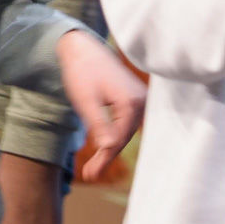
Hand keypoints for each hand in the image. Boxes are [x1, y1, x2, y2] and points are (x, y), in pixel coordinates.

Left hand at [55, 30, 144, 180]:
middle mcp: (142, 101)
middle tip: (88, 175)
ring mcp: (141, 100)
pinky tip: (102, 149)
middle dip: (106, 156)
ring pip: (125, 131)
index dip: (104, 158)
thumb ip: (98, 124)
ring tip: (92, 168)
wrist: (83, 48)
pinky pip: (125, 123)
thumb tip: (108, 148)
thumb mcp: (86, 100)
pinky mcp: (135, 99)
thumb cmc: (82, 72)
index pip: (119, 138)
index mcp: (132, 102)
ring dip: (110, 148)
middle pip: (124, 137)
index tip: (89, 175)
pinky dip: (114, 135)